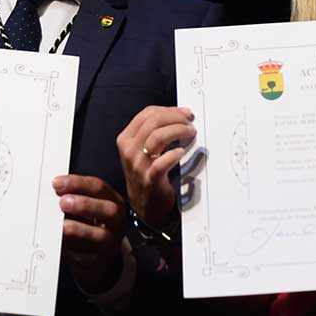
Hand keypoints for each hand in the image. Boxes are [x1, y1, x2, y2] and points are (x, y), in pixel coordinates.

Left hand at [54, 174, 128, 293]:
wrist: (95, 258)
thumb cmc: (87, 226)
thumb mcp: (85, 208)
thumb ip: (72, 197)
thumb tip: (52, 190)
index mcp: (112, 201)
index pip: (99, 188)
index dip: (78, 184)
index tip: (57, 183)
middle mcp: (116, 222)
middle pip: (109, 210)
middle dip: (85, 205)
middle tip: (63, 203)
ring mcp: (110, 243)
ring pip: (101, 236)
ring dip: (80, 229)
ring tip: (62, 226)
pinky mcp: (99, 262)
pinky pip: (87, 258)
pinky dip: (72, 251)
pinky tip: (60, 245)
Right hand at [116, 106, 195, 228]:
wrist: (145, 205)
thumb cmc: (148, 174)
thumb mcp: (143, 150)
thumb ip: (155, 132)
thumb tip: (180, 115)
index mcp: (126, 139)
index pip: (147, 114)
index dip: (169, 110)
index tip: (185, 113)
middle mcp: (129, 150)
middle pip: (153, 122)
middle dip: (176, 118)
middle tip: (190, 122)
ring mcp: (138, 166)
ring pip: (157, 137)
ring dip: (178, 131)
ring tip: (190, 133)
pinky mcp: (149, 180)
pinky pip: (161, 163)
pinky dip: (174, 155)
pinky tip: (181, 153)